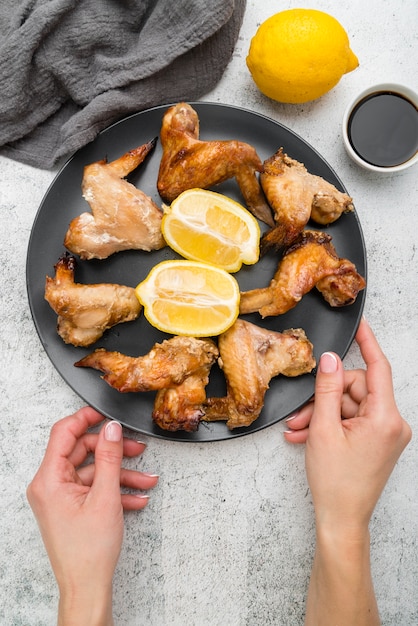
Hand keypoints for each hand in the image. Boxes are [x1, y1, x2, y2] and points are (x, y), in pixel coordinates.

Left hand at [27, 406, 158, 625]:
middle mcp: (50, 485)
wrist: (87, 587)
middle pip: (82, 451)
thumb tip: (111, 428)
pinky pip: (94, 488)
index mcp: (49, 480)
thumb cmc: (88, 551)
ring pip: (93, 471)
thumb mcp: (105, 496)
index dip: (85, 418)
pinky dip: (115, 489)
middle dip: (113, 451)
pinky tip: (136, 497)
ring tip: (146, 479)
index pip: (63, 433)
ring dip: (121, 473)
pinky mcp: (71, 506)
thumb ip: (108, 457)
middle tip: (136, 448)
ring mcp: (61, 497)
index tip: (104, 412)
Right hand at [284, 318, 410, 624]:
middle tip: (302, 414)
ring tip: (300, 429)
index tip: (360, 325)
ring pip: (350, 406)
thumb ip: (327, 389)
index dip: (367, 343)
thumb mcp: (324, 429)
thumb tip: (330, 359)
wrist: (342, 520)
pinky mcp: (378, 441)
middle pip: (356, 389)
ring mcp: (386, 433)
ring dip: (323, 414)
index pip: (377, 368)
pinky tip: (308, 435)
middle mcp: (392, 423)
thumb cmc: (336, 482)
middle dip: (325, 398)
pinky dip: (331, 425)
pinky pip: (353, 420)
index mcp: (385, 418)